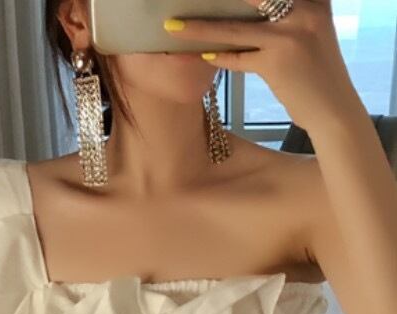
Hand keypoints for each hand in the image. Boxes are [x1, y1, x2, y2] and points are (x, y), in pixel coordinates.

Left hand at [163, 0, 363, 130]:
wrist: (334, 110)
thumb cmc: (317, 74)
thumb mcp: (309, 33)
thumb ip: (286, 16)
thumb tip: (246, 11)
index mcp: (313, 0)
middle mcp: (304, 9)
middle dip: (215, 1)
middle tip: (184, 0)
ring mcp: (290, 34)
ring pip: (234, 29)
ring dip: (199, 28)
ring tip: (173, 26)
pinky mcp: (277, 61)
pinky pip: (238, 57)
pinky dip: (219, 56)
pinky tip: (201, 54)